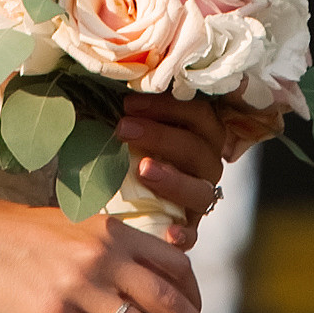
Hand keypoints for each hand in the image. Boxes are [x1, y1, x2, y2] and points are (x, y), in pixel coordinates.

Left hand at [116, 87, 273, 232]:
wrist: (115, 195)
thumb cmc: (125, 146)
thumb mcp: (129, 124)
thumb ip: (129, 107)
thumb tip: (107, 77)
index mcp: (200, 133)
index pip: (199, 114)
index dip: (166, 107)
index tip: (126, 103)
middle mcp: (206, 165)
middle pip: (197, 149)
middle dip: (160, 136)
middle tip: (122, 129)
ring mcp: (199, 199)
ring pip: (201, 191)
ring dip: (173, 179)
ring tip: (142, 169)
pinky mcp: (188, 229)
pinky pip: (194, 234)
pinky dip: (184, 234)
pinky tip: (169, 233)